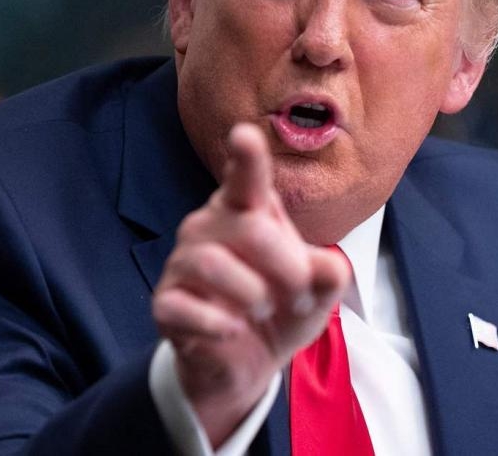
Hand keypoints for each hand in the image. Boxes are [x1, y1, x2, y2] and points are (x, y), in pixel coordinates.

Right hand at [152, 123, 349, 446]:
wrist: (245, 363)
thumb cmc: (280, 309)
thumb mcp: (315, 293)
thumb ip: (327, 274)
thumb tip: (331, 267)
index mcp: (246, 211)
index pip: (246, 178)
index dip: (245, 157)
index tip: (244, 134)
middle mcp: (209, 227)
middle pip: (250, 230)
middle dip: (287, 267)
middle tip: (301, 295)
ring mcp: (182, 263)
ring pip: (212, 264)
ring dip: (253, 295)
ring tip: (264, 310)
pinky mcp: (165, 303)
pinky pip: (184, 308)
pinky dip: (218, 325)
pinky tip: (233, 331)